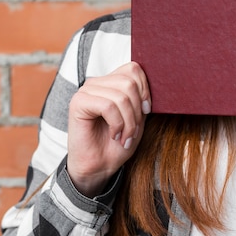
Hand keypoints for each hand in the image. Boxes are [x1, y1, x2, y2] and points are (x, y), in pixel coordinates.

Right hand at [67, 62, 150, 196]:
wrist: (99, 167)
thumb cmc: (118, 143)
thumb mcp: (138, 116)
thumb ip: (142, 97)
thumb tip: (156, 81)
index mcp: (111, 82)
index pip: (133, 69)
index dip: (145, 89)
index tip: (146, 111)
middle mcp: (97, 82)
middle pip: (129, 82)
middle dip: (137, 110)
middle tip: (133, 130)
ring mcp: (86, 91)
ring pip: (121, 95)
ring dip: (129, 121)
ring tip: (125, 136)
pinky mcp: (78, 102)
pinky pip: (108, 106)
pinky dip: (117, 124)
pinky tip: (114, 135)